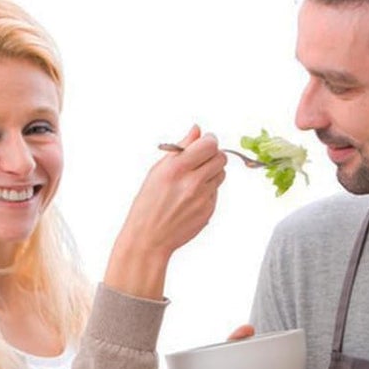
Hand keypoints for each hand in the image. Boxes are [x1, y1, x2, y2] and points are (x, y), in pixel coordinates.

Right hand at [104, 127, 224, 299]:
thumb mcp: (157, 171)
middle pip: (220, 158)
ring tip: (194, 180)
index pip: (209, 144)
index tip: (205, 142)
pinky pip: (216, 192)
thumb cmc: (148, 204)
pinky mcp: (209, 210)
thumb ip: (180, 148)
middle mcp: (192, 182)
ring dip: (212, 172)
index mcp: (176, 168)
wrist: (148, 237)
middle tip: (201, 160)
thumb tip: (196, 130)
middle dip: (213, 155)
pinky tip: (191, 197)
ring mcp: (203, 198)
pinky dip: (208, 190)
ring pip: (221, 174)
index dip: (209, 141)